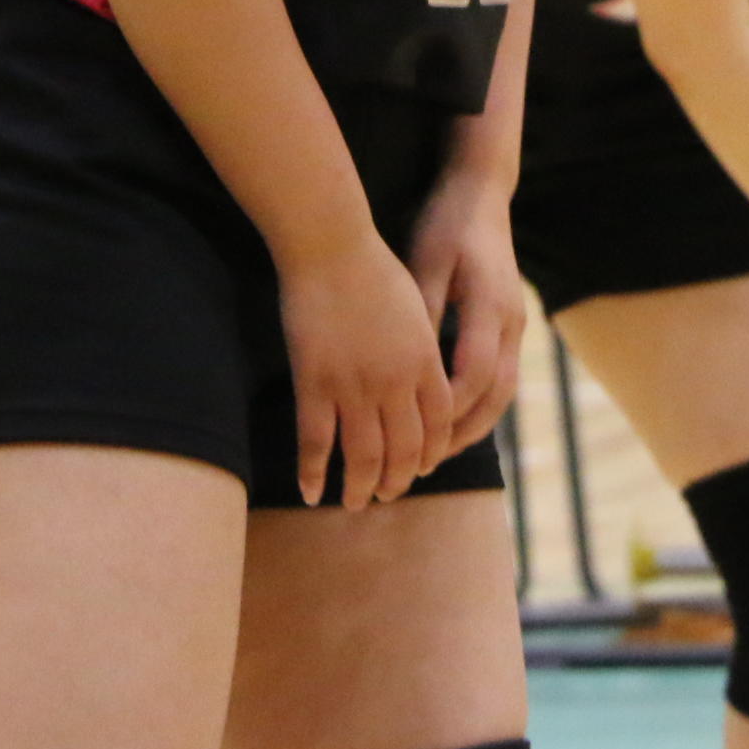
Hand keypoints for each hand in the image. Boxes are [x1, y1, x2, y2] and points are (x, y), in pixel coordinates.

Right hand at [272, 226, 453, 508]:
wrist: (332, 246)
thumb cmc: (373, 268)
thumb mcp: (414, 308)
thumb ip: (421, 348)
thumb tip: (423, 375)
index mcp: (425, 362)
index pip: (438, 425)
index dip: (431, 453)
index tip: (422, 468)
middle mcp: (396, 381)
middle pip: (404, 449)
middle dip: (397, 479)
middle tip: (387, 495)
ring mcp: (355, 386)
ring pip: (362, 455)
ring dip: (360, 486)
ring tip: (355, 502)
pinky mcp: (315, 383)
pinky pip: (315, 441)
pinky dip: (313, 472)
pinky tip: (311, 491)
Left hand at [404, 166, 528, 468]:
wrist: (481, 193)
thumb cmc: (445, 225)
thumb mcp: (425, 265)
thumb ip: (420, 314)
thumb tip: (405, 367)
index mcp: (490, 306)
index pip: (473, 376)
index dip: (446, 413)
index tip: (412, 440)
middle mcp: (511, 321)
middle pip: (496, 395)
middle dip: (461, 433)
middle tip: (423, 465)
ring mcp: (517, 323)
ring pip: (504, 391)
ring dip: (474, 425)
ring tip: (437, 454)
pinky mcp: (512, 322)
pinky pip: (502, 376)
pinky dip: (481, 405)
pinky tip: (453, 420)